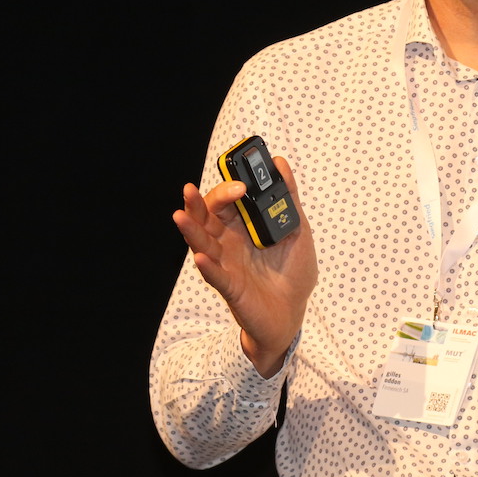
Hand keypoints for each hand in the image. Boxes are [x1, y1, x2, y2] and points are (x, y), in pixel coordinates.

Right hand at [172, 155, 316, 377]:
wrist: (293, 314)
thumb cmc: (292, 272)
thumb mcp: (297, 230)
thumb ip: (287, 197)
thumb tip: (280, 162)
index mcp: (243, 226)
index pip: (226, 200)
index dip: (228, 186)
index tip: (242, 178)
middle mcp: (228, 241)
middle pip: (208, 216)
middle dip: (208, 200)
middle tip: (229, 191)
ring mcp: (226, 263)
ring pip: (202, 242)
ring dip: (191, 229)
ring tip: (180, 215)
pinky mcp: (230, 287)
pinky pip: (215, 275)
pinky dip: (208, 266)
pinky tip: (202, 257)